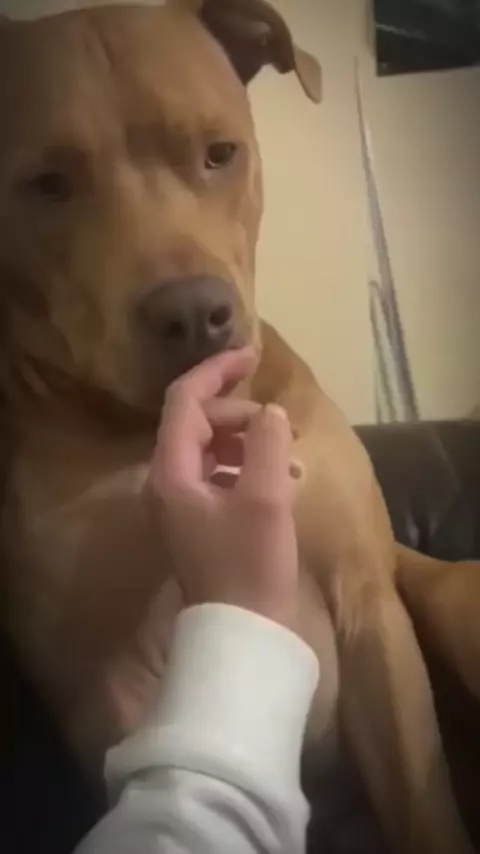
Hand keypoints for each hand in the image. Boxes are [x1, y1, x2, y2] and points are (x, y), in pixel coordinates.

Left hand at [147, 348, 299, 626]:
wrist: (241, 636)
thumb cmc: (250, 567)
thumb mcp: (265, 499)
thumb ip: (267, 444)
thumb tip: (270, 412)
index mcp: (171, 472)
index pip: (184, 400)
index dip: (216, 370)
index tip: (253, 355)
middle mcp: (168, 483)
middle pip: (198, 423)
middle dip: (240, 414)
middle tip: (281, 427)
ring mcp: (183, 505)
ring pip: (212, 449)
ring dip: (249, 442)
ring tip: (288, 458)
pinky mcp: (202, 523)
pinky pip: (221, 476)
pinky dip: (249, 468)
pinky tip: (282, 483)